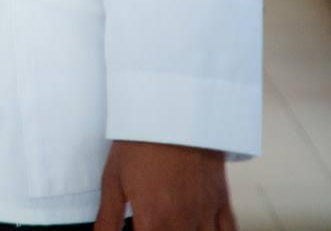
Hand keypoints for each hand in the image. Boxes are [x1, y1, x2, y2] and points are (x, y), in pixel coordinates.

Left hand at [95, 140, 232, 230]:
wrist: (173, 111)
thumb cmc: (139, 143)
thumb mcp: (113, 180)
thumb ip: (108, 219)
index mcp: (154, 221)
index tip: (138, 228)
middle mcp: (183, 223)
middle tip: (152, 223)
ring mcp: (206, 214)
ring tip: (171, 226)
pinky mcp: (222, 202)